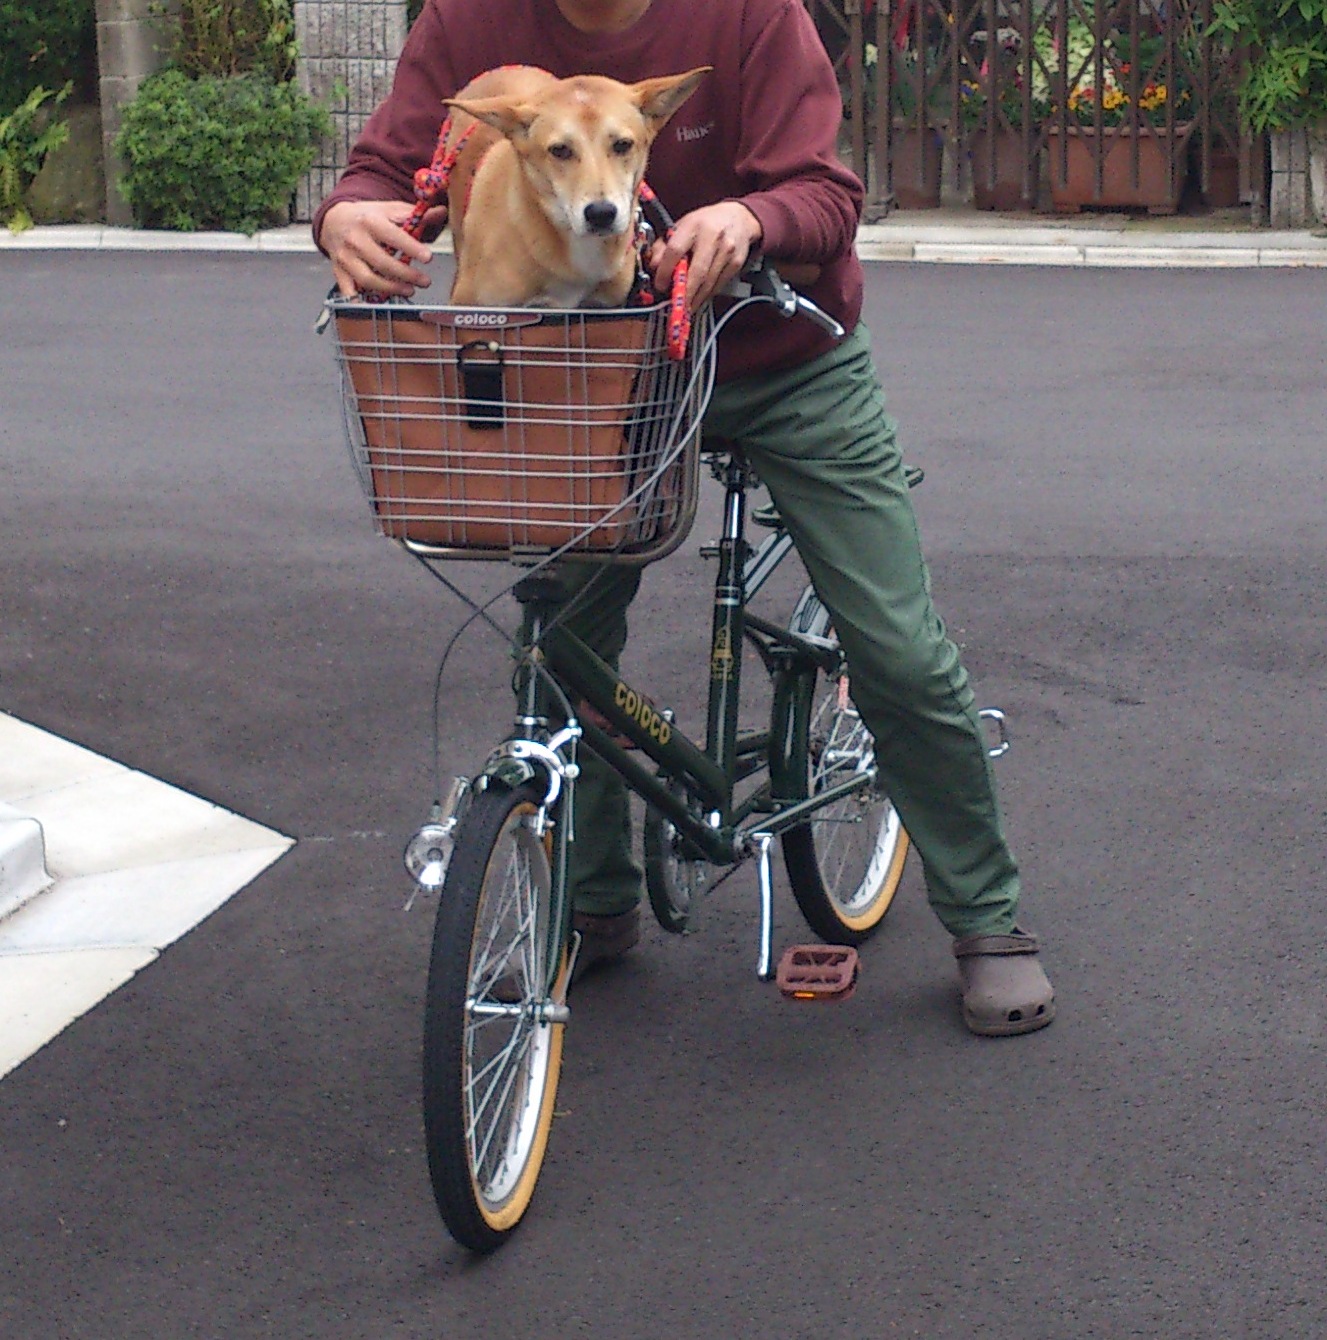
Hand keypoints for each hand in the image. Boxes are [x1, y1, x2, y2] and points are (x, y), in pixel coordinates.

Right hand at [319, 199, 446, 297]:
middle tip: (425, 281)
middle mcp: (355, 239)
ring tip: (409, 290)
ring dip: (391, 289)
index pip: (392, 236)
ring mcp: (345, 257)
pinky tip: (375, 305)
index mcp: (370, 221)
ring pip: (367, 279)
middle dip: (406, 275)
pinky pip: (348, 291)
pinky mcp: (339, 272)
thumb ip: (415, 215)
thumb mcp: (390, 210)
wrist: (334, 220)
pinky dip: (359, 301)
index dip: (411, 248)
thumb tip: (442, 212)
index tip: (428, 258)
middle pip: (382, 262)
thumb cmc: (368, 217)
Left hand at [648, 200, 762, 311]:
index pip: (675, 250)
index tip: (660, 285)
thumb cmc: (705, 224)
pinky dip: (707, 294)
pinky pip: (719, 285)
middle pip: (697, 272)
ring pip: (709, 283)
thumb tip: (654, 267)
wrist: (738, 218)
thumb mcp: (682, 227)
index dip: (666, 271)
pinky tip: (700, 297)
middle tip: (676, 308)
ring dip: (696, 299)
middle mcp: (712, 237)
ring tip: (686, 308)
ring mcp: (727, 250)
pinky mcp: (737, 262)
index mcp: (693, 225)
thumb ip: (665, 246)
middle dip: (685, 293)